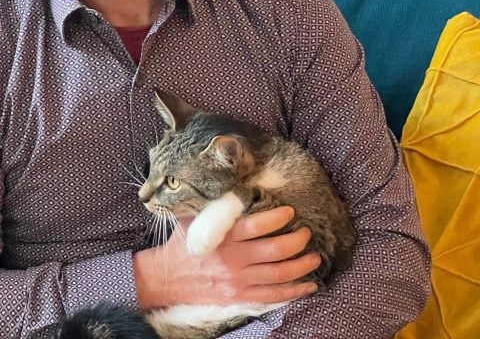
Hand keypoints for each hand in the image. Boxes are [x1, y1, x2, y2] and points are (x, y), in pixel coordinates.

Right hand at [133, 206, 320, 308]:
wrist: (166, 278)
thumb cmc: (182, 244)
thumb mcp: (192, 219)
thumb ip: (213, 208)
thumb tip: (232, 186)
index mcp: (222, 237)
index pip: (256, 225)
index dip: (277, 218)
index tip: (290, 211)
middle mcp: (233, 259)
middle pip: (275, 250)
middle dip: (297, 241)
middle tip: (306, 233)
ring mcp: (238, 280)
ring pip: (279, 273)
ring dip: (302, 265)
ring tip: (314, 257)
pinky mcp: (240, 296)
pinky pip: (274, 296)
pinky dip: (295, 291)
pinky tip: (309, 285)